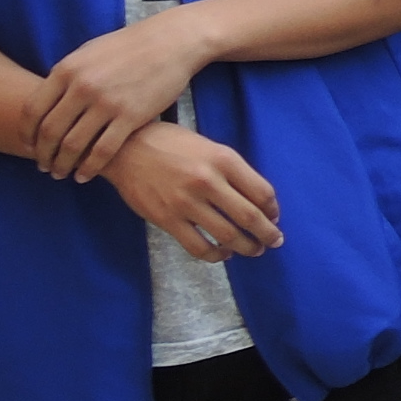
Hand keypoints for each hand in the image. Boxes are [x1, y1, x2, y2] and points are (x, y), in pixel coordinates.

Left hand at [30, 8, 209, 180]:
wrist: (170, 42)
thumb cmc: (127, 47)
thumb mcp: (87, 53)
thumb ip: (65, 77)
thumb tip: (47, 101)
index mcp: (66, 70)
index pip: (32, 111)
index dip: (26, 134)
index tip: (29, 147)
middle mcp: (82, 88)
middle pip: (49, 132)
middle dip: (42, 155)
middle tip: (43, 166)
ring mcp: (107, 103)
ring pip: (73, 146)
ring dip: (62, 164)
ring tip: (61, 173)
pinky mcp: (131, 116)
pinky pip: (103, 151)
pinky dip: (90, 168)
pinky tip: (84, 175)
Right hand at [107, 121, 283, 262]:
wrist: (125, 149)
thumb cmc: (172, 145)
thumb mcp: (210, 147)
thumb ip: (234, 171)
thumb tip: (258, 200)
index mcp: (224, 160)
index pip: (262, 192)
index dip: (273, 210)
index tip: (274, 217)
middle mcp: (208, 181)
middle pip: (250, 217)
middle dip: (268, 234)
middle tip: (275, 241)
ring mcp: (186, 202)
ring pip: (227, 235)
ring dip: (247, 247)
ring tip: (254, 250)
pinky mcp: (166, 219)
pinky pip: (198, 246)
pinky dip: (215, 255)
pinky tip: (223, 253)